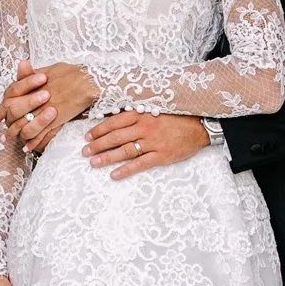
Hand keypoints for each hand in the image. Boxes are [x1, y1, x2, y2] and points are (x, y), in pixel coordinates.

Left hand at [0, 59, 99, 154]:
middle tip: (6, 136)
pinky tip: (29, 148)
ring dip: (19, 136)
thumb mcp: (48, 69)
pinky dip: (33, 143)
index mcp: (29, 85)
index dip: (2, 110)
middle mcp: (32, 98)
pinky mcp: (52, 121)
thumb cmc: (70, 73)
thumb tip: (22, 64)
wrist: (85, 81)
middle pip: (13, 113)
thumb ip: (32, 72)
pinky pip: (39, 135)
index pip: (9, 98)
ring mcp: (42, 110)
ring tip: (17, 143)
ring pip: (23, 127)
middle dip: (9, 125)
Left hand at [84, 111, 212, 179]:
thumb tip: (114, 118)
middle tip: (84, 151)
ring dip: (107, 157)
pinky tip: (114, 175)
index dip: (99, 129)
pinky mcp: (162, 155)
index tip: (88, 136)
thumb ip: (137, 114)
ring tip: (93, 163)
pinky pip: (140, 164)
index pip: (114, 121)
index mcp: (142, 113)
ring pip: (125, 150)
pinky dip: (126, 170)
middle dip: (98, 144)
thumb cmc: (176, 117)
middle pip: (116, 137)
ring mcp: (153, 142)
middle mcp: (145, 127)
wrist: (200, 127)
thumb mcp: (155, 110)